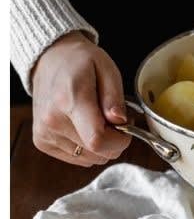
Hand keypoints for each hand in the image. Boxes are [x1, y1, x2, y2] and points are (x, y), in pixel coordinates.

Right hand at [30, 32, 130, 165]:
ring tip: (98, 120)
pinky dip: (87, 147)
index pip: (98, 140)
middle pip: (96, 152)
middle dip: (115, 141)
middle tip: (113, 118)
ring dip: (101, 144)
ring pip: (89, 159)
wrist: (49, 60)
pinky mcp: (41, 141)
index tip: (126, 127)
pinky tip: (85, 126)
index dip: (120, 141)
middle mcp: (52, 121)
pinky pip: (77, 158)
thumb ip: (114, 97)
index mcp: (70, 100)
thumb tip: (120, 121)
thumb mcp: (107, 69)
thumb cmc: (80, 62)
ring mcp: (44, 133)